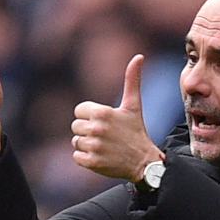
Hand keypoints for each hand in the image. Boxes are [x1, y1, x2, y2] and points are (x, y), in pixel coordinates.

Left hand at [71, 54, 164, 182]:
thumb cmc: (136, 132)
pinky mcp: (92, 162)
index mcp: (102, 112)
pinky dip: (86, 158)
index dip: (89, 117)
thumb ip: (132, 80)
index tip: (104, 123)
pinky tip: (101, 156)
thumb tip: (138, 56)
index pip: (79, 111)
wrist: (144, 162)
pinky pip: (76, 156)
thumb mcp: (133, 105)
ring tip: (104, 147)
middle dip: (87, 131)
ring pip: (76, 142)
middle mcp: (96, 128)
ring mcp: (94, 146)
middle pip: (75, 126)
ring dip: (87, 145)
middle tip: (105, 136)